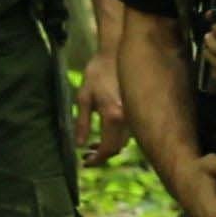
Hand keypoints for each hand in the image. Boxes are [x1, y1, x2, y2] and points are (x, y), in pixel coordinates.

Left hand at [75, 51, 129, 165]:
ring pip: (124, 140)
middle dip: (102, 155)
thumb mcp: (83, 97)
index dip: (97, 159)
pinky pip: (128, 131)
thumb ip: (81, 122)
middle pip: (118, 148)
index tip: (85, 162)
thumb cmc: (97, 73)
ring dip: (110, 146)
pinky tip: (105, 132)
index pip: (108, 148)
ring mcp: (134, 114)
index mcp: (113, 115)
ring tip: (93, 144)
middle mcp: (128, 118)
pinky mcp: (136, 109)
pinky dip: (117, 137)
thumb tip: (79, 145)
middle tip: (87, 155)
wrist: (116, 53)